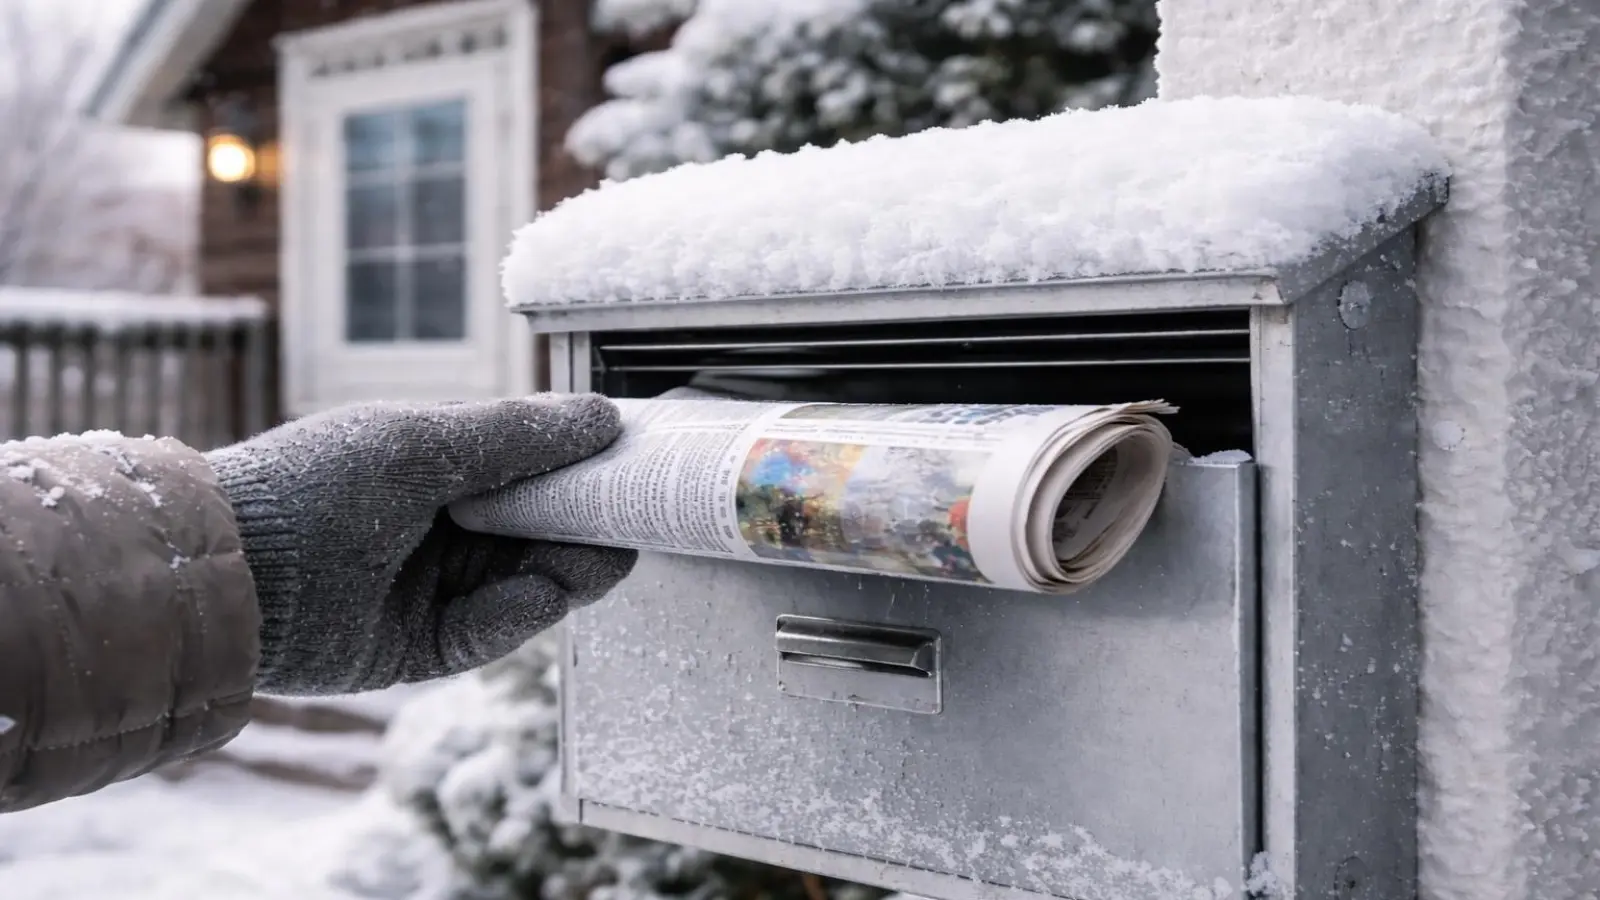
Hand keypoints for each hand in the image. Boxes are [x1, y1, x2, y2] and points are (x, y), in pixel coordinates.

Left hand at [205, 395, 635, 694]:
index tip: (632, 460)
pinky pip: (490, 629)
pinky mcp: (422, 647)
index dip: (579, 464)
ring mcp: (430, 587)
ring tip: (605, 557)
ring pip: (526, 578)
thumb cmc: (315, 486)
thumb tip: (603, 416)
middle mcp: (436, 525)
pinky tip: (547, 591)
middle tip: (634, 518)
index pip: (527, 465)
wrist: (228, 574)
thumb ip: (516, 435)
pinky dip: (522, 612)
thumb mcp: (421, 442)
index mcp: (433, 464)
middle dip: (586, 522)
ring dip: (568, 567)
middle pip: (538, 526)